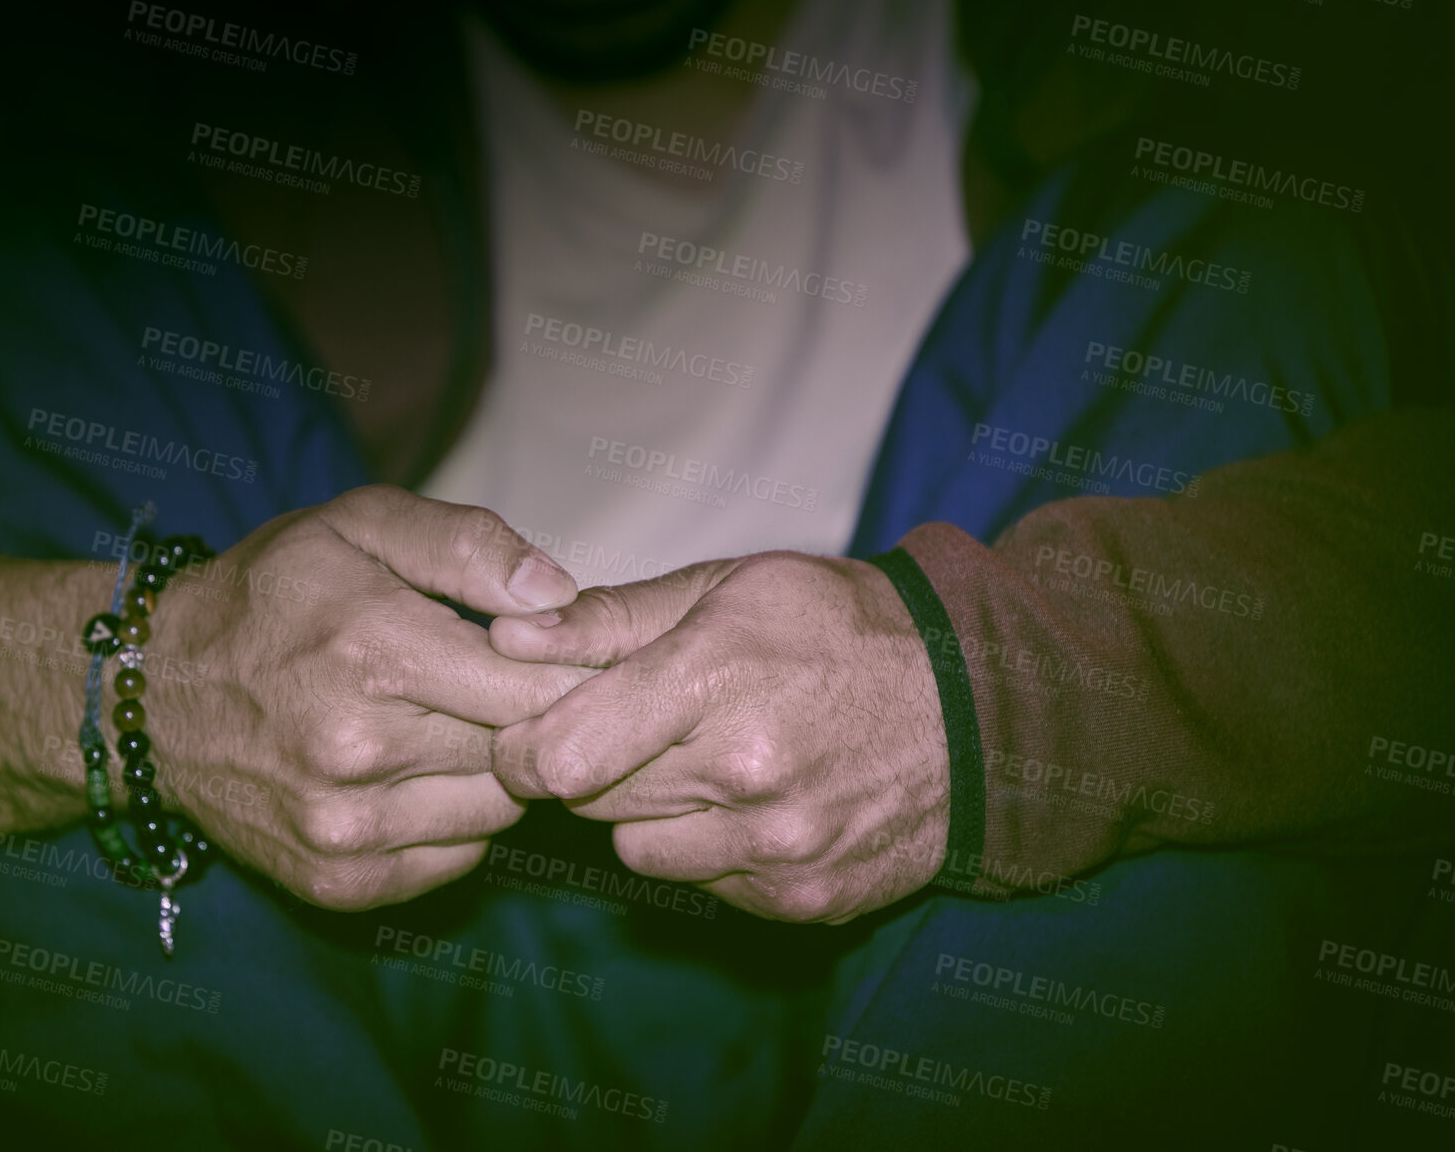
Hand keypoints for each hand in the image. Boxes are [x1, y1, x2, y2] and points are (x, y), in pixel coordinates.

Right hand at [147, 485, 594, 910]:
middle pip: (523, 749)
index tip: (563, 654)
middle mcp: (358, 748)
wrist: (152, 693)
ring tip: (454, 724)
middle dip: (532, 716)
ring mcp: (343, 827)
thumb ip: (466, 545)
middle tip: (505, 684)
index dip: (568, 669)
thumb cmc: (271, 594)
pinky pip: (455, 859)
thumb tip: (558, 594)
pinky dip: (455, 820)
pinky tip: (418, 774)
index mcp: (373, 648)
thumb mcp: (358, 524)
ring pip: (498, 810)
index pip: (537, 685)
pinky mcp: (335, 880)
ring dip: (494, 771)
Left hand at [487, 552, 949, 923]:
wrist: (977, 706)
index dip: (521, 746)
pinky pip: (702, 886)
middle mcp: (745, 776)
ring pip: (639, 851)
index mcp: (716, 679)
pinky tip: (753, 801)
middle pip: (590, 802)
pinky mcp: (803, 900)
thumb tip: (509, 638)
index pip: (560, 755)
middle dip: (591, 766)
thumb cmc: (839, 627)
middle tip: (634, 727)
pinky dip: (708, 850)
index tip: (528, 729)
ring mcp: (778, 849)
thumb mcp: (728, 586)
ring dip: (649, 813)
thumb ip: (610, 619)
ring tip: (703, 761)